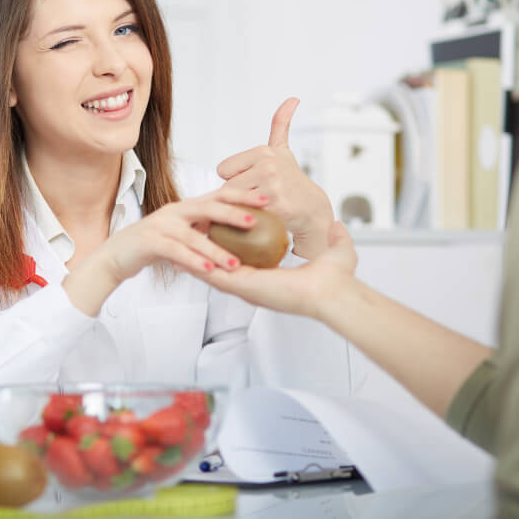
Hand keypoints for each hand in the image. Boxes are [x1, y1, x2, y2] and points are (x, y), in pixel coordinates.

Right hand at [99, 187, 268, 282]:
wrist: (116, 256)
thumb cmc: (153, 246)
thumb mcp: (182, 234)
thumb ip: (205, 230)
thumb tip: (237, 233)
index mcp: (187, 208)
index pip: (219, 196)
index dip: (243, 196)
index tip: (268, 200)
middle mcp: (175, 211)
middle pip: (208, 207)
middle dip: (233, 212)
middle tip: (256, 220)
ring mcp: (161, 226)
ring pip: (193, 235)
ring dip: (215, 250)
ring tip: (236, 263)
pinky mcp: (150, 242)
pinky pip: (175, 251)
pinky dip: (192, 260)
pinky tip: (208, 271)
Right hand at [194, 221, 357, 318]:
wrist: (333, 292)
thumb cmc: (336, 278)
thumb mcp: (336, 251)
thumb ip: (335, 238)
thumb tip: (337, 226)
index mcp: (271, 276)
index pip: (245, 258)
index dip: (233, 243)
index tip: (224, 228)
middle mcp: (255, 283)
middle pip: (223, 264)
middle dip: (208, 249)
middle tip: (195, 233)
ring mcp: (246, 286)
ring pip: (212, 269)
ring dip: (196, 256)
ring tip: (181, 242)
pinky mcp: (241, 286)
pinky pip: (212, 274)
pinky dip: (196, 264)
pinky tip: (181, 255)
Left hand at [217, 97, 333, 258]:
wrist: (312, 209)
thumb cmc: (291, 180)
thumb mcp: (282, 151)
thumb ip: (281, 124)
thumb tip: (292, 98)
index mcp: (263, 151)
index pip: (223, 169)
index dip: (236, 178)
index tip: (253, 181)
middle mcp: (268, 165)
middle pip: (227, 186)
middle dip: (238, 195)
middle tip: (258, 197)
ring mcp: (271, 186)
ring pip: (234, 201)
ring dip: (241, 207)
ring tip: (260, 207)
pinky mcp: (274, 206)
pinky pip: (244, 213)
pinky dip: (248, 219)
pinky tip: (263, 217)